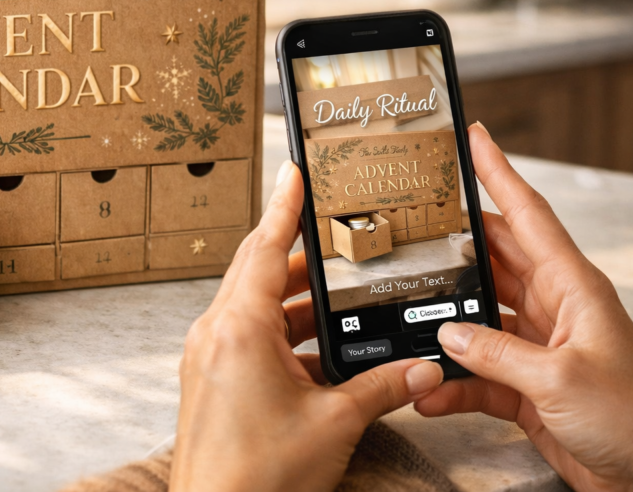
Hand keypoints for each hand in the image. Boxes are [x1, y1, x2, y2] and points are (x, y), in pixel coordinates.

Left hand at [171, 162, 443, 491]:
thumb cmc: (257, 476)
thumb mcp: (335, 424)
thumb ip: (382, 387)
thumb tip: (423, 368)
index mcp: (239, 328)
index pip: (263, 246)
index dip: (284, 205)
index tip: (295, 171)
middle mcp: (216, 333)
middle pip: (257, 269)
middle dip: (297, 252)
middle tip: (333, 234)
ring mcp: (209, 356)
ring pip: (253, 304)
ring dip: (293, 298)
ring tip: (336, 294)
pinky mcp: (212, 380)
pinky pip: (248, 335)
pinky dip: (282, 331)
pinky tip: (318, 347)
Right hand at [415, 123, 632, 490]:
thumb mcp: (558, 379)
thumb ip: (494, 352)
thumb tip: (447, 333)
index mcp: (571, 288)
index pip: (527, 215)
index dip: (499, 172)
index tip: (474, 138)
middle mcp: (553, 309)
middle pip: (493, 259)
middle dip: (454, 243)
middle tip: (414, 225)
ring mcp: (537, 346)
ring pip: (477, 317)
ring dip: (444, 325)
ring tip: (409, 320)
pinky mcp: (525, 385)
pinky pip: (476, 372)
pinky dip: (452, 382)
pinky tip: (432, 391)